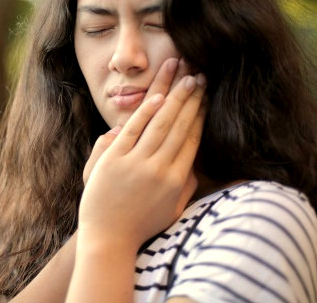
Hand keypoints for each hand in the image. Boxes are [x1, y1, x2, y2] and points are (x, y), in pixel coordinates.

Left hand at [78, 72, 206, 251]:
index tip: (207, 97)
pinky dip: (145, 112)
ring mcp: (137, 164)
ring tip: (185, 78)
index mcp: (177, 180)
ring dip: (174, 98)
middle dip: (192, 99)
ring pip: (161, 124)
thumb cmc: (141, 226)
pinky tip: (157, 97)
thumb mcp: (172, 210)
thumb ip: (187, 187)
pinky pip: (133, 131)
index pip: (192, 139)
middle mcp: (161, 169)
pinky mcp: (115, 160)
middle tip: (200, 77)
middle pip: (180, 126)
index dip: (201, 115)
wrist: (109, 239)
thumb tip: (196, 165)